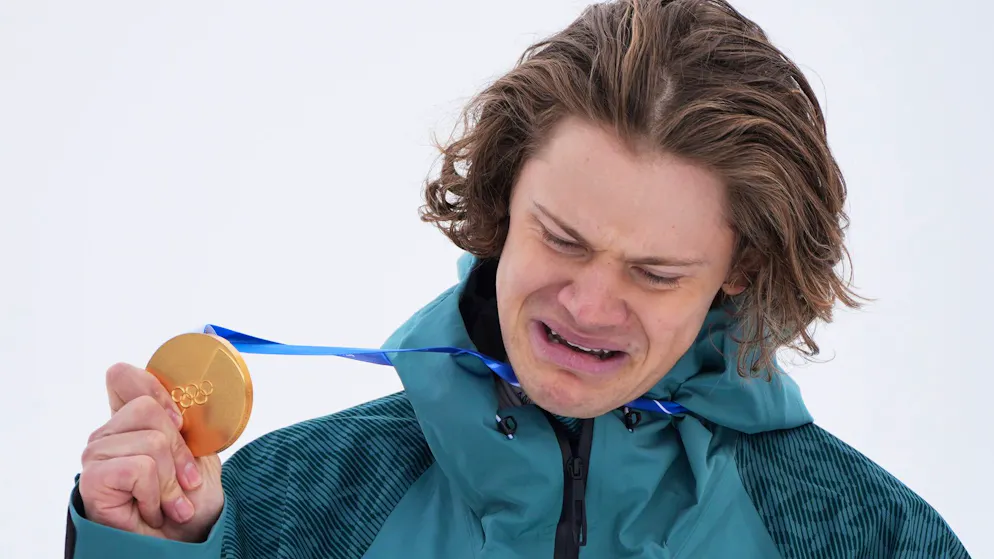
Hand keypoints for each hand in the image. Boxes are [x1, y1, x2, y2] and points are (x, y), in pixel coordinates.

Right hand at [78, 363, 224, 541]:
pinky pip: (139, 468)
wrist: (184, 543)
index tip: (180, 422)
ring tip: (168, 502)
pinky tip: (151, 510)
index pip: (122, 377)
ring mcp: (95, 457)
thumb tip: (181, 397)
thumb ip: (184, 421)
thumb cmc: (190, 499)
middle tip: (183, 482)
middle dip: (179, 450)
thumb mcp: (198, 451)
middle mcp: (106, 435)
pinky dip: (155, 492)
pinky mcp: (91, 480)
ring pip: (152, 441)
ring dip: (171, 479)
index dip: (154, 389)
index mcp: (129, 422)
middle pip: (149, 409)